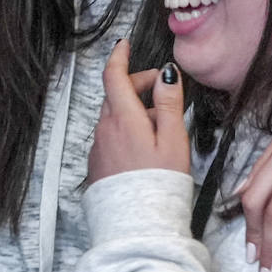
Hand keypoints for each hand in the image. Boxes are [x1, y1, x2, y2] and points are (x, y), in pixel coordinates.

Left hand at [87, 40, 188, 183]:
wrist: (138, 226)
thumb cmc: (159, 184)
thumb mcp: (173, 139)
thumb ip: (168, 103)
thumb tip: (165, 74)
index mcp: (123, 118)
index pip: (114, 75)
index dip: (120, 56)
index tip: (125, 45)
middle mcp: (104, 129)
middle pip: (116, 95)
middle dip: (136, 85)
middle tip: (162, 91)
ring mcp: (99, 148)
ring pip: (113, 116)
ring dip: (133, 111)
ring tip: (160, 127)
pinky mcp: (98, 165)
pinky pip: (110, 136)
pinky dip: (125, 131)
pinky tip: (145, 148)